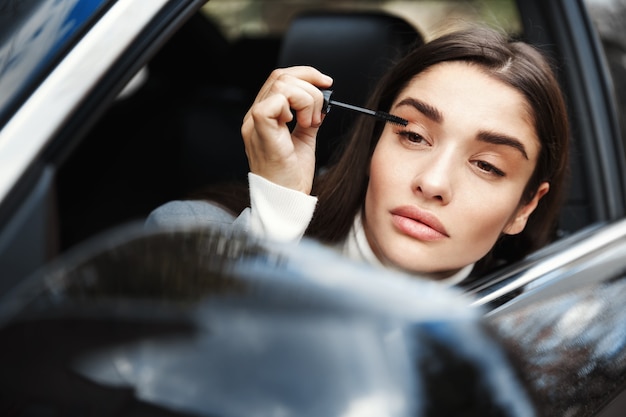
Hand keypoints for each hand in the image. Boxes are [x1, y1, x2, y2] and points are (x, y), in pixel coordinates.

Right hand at [241, 66, 332, 193]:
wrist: (286, 199)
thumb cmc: (291, 177)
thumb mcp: (304, 140)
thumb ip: (308, 118)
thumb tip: (322, 100)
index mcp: (263, 117)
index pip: (280, 78)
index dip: (306, 74)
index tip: (327, 83)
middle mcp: (254, 116)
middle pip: (281, 76)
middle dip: (310, 88)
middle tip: (319, 115)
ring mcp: (254, 123)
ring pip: (281, 84)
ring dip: (306, 100)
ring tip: (310, 124)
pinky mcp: (259, 130)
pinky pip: (275, 101)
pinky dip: (296, 107)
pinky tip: (301, 125)